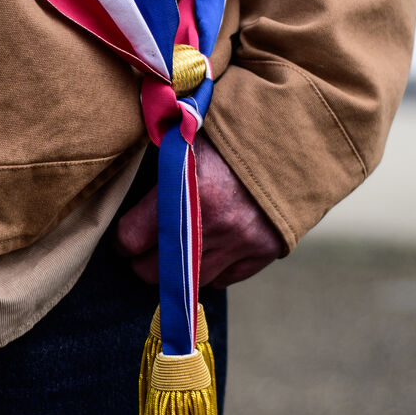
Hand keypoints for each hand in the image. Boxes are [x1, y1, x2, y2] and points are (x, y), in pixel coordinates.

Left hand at [115, 134, 283, 287]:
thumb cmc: (231, 133)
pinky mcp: (262, 253)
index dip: (121, 239)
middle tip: (145, 247)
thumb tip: (122, 179)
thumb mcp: (187, 138)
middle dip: (144, 260)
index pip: (130, 239)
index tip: (123, 236)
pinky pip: (222, 280)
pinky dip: (212, 269)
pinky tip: (209, 248)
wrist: (294, 137)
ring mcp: (239, 243)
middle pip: (153, 272)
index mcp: (186, 192)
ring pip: (188, 282)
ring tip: (177, 248)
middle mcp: (212, 225)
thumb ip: (158, 165)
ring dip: (178, 269)